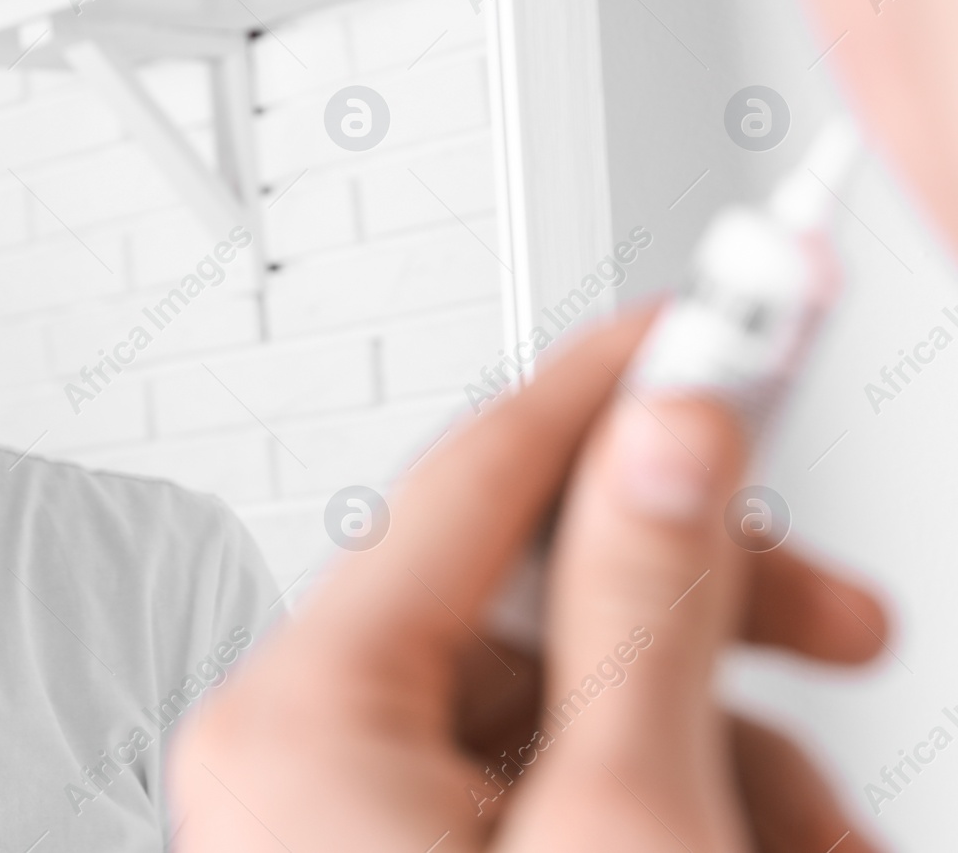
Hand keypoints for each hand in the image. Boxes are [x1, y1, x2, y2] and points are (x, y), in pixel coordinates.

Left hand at [169, 306, 888, 851]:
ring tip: (811, 824)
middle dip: (700, 610)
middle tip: (831, 615)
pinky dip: (648, 795)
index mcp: (299, 721)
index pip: (469, 477)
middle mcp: (295, 757)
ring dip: (708, 736)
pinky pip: (532, 780)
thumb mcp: (622, 820)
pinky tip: (744, 836)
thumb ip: (641, 608)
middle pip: (525, 593)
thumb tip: (668, 439)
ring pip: (552, 697)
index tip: (711, 326)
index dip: (610, 387)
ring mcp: (338, 820)